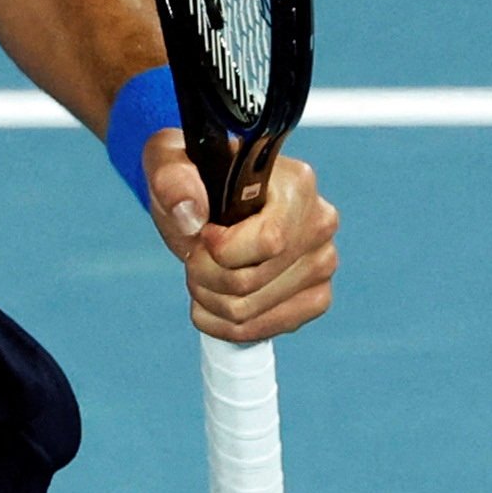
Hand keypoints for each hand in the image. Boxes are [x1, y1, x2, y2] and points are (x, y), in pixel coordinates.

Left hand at [138, 132, 339, 343]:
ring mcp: (322, 264)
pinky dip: (225, 324)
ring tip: (202, 272)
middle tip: (195, 253)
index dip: (220, 249)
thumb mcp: (169, 162)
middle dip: (204, 274)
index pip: (268, 242)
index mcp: (297, 183)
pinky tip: (214, 299)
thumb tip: (191, 213)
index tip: (203, 234)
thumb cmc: (195, 178)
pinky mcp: (315, 297)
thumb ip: (172, 178)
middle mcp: (320, 223)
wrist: (210, 200)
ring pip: (250, 310)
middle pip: (250, 282)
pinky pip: (263, 330)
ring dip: (209, 299)